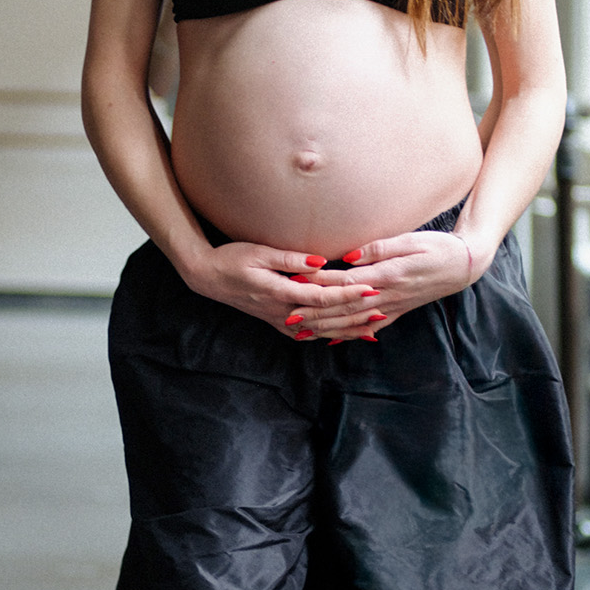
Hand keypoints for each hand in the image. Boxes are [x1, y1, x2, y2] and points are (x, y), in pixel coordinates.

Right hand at [185, 240, 389, 341]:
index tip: (369, 289)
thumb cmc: (232, 258)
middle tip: (381, 309)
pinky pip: (306, 333)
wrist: (208, 277)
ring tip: (370, 330)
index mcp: (279, 292)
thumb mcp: (259, 252)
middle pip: (325, 316)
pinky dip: (326, 335)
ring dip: (345, 330)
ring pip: (318, 329)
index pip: (321, 296)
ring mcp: (278, 319)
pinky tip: (340, 337)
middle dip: (354, 314)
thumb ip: (290, 259)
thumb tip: (319, 262)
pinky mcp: (276, 321)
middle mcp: (281, 311)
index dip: (347, 294)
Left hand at [290, 230, 479, 341]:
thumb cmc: (438, 247)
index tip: (297, 285)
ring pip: (354, 322)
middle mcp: (388, 297)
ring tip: (302, 331)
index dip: (320, 285)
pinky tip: (333, 340)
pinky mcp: (397, 311)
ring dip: (327, 327)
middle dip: (316, 313)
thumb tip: (348, 257)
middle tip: (289, 317)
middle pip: (345, 308)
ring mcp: (393, 307)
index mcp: (388, 276)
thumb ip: (378, 249)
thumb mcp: (410, 240)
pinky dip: (350, 335)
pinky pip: (370, 327)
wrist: (464, 266)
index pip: (347, 283)